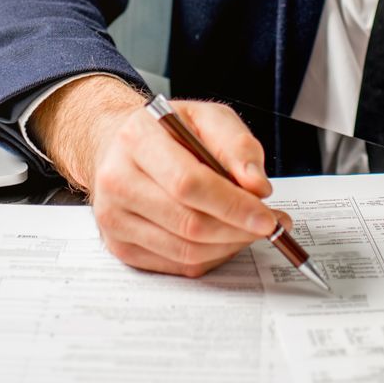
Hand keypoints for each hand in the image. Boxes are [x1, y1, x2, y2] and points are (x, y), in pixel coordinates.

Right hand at [31, 76, 286, 276]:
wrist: (121, 146)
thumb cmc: (168, 132)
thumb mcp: (207, 118)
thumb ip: (237, 146)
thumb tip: (257, 186)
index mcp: (137, 139)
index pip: (187, 183)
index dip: (233, 205)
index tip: (266, 216)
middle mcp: (116, 180)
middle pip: (188, 223)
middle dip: (238, 230)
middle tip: (269, 224)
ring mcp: (114, 218)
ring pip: (185, 251)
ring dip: (229, 246)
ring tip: (250, 228)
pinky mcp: (119, 246)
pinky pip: (177, 264)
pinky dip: (211, 256)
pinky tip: (223, 237)